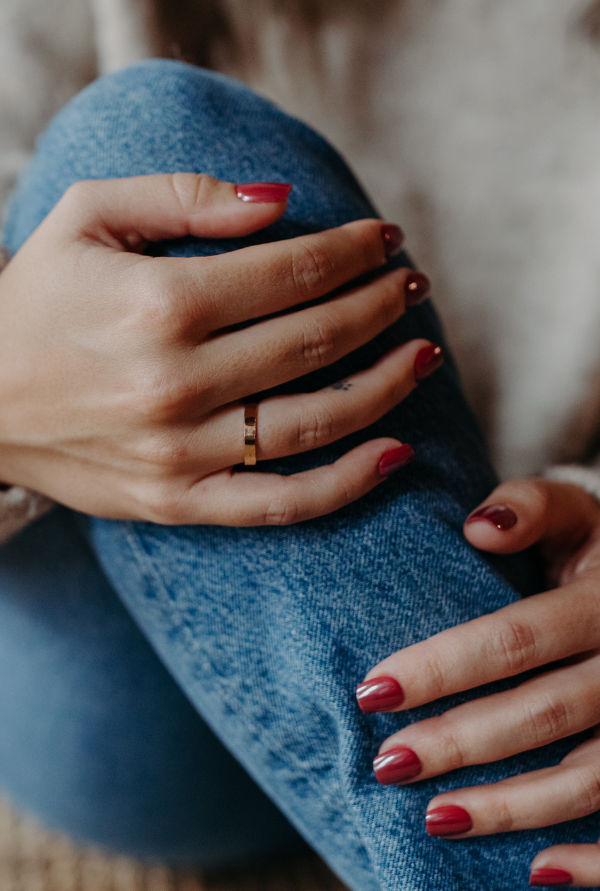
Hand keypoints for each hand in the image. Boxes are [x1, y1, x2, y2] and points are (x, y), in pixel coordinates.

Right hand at [0, 173, 435, 525]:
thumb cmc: (37, 300)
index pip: (292, 271)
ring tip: (423, 355)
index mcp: (157, 303)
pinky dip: (346, 483)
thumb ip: (184, 196)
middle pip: (316, 339)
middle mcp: (174, 381)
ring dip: (386, 384)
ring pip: (316, 422)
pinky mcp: (176, 503)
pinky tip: (394, 452)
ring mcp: (178, 452)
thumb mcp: (87, 216)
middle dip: (381, 306)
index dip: (354, 251)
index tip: (386, 241)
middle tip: (412, 287)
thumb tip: (280, 201)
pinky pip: (280, 503)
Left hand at [358, 478, 599, 888]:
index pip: (515, 639)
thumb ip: (534, 508)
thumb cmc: (596, 552)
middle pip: (543, 714)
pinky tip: (536, 871)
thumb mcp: (579, 515)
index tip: (371, 691)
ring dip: (511, 806)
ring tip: (434, 819)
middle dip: (460, 743)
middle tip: (388, 765)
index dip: (442, 668)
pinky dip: (596, 859)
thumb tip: (478, 524)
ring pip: (587, 777)